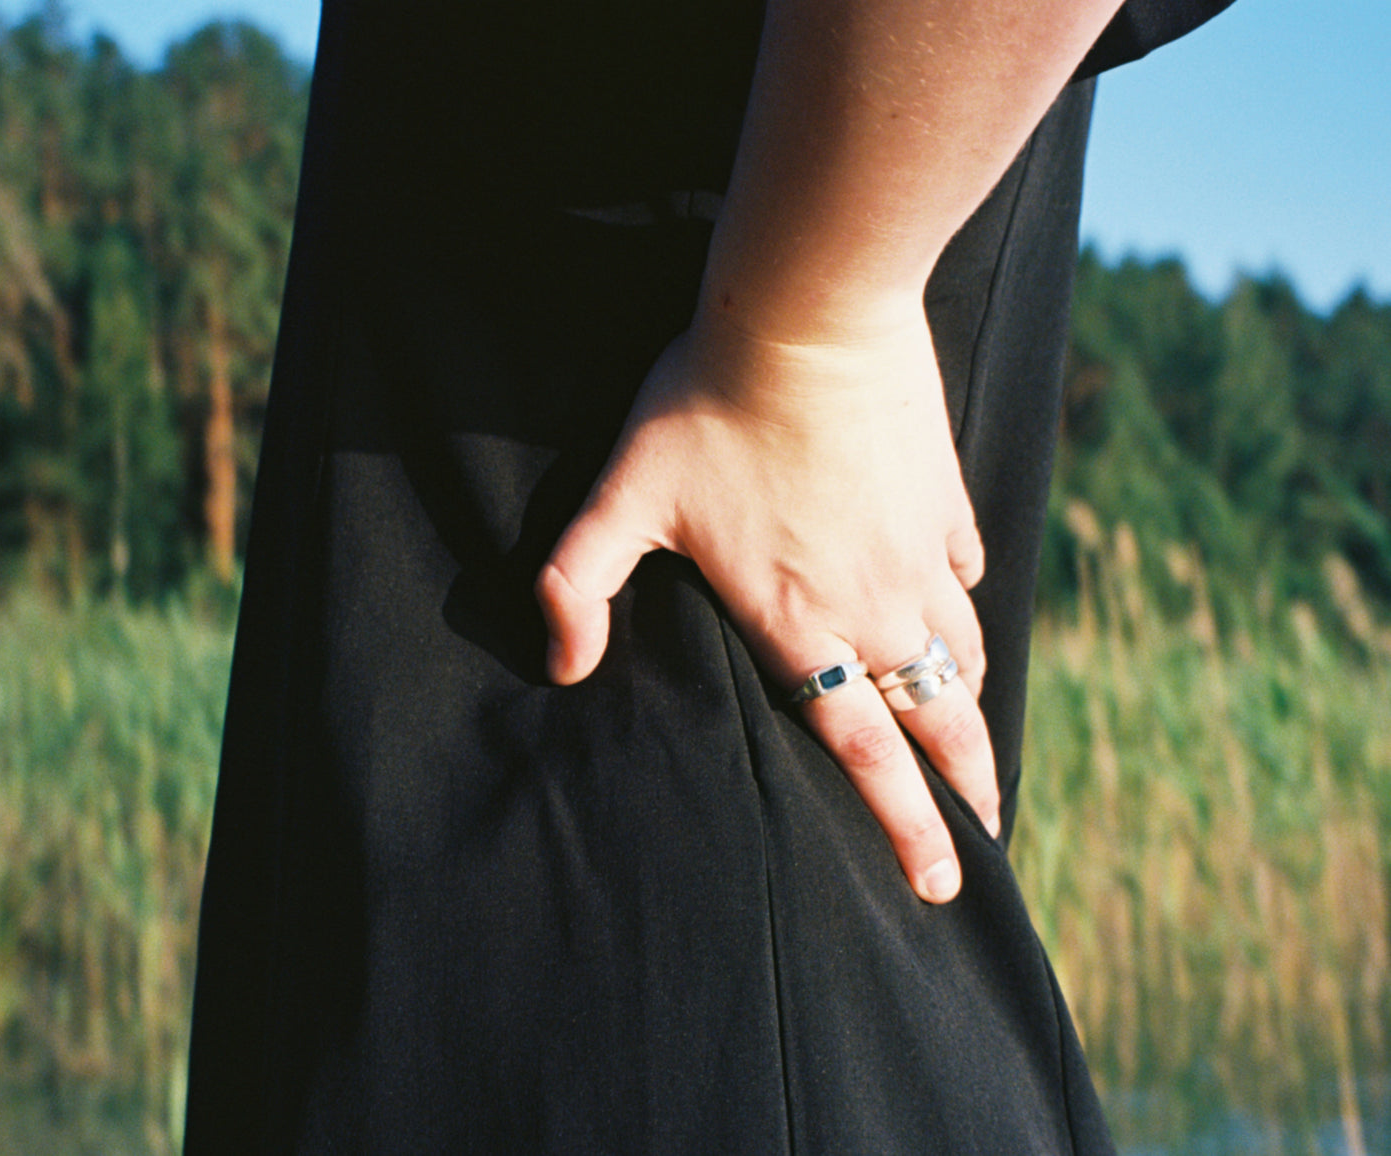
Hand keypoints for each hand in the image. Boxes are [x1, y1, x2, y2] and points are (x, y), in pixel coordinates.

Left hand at [535, 308, 996, 902]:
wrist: (804, 312)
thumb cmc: (704, 403)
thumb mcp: (621, 497)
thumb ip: (576, 585)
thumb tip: (562, 667)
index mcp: (800, 623)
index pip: (862, 751)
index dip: (904, 826)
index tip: (936, 883)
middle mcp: (874, 605)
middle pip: (937, 722)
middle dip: (966, 793)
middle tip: (984, 844)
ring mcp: (919, 553)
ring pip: (962, 656)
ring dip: (970, 710)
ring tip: (975, 748)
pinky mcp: (943, 500)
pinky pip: (965, 572)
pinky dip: (962, 607)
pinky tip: (956, 611)